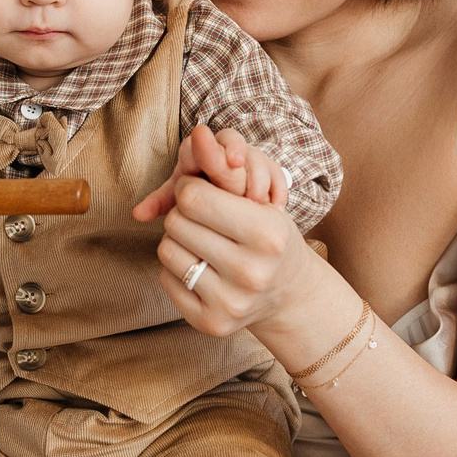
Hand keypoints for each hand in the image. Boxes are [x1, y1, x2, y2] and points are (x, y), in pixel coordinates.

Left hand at [131, 127, 313, 339]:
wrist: (289, 292)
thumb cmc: (269, 234)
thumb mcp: (257, 198)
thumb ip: (223, 166)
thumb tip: (199, 133)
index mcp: (267, 235)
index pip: (193, 197)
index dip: (191, 188)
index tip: (205, 193)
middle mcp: (251, 273)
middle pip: (177, 223)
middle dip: (185, 214)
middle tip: (206, 221)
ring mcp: (230, 302)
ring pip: (167, 251)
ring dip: (179, 240)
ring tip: (205, 243)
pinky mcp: (211, 323)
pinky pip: (167, 279)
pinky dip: (177, 269)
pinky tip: (203, 269)